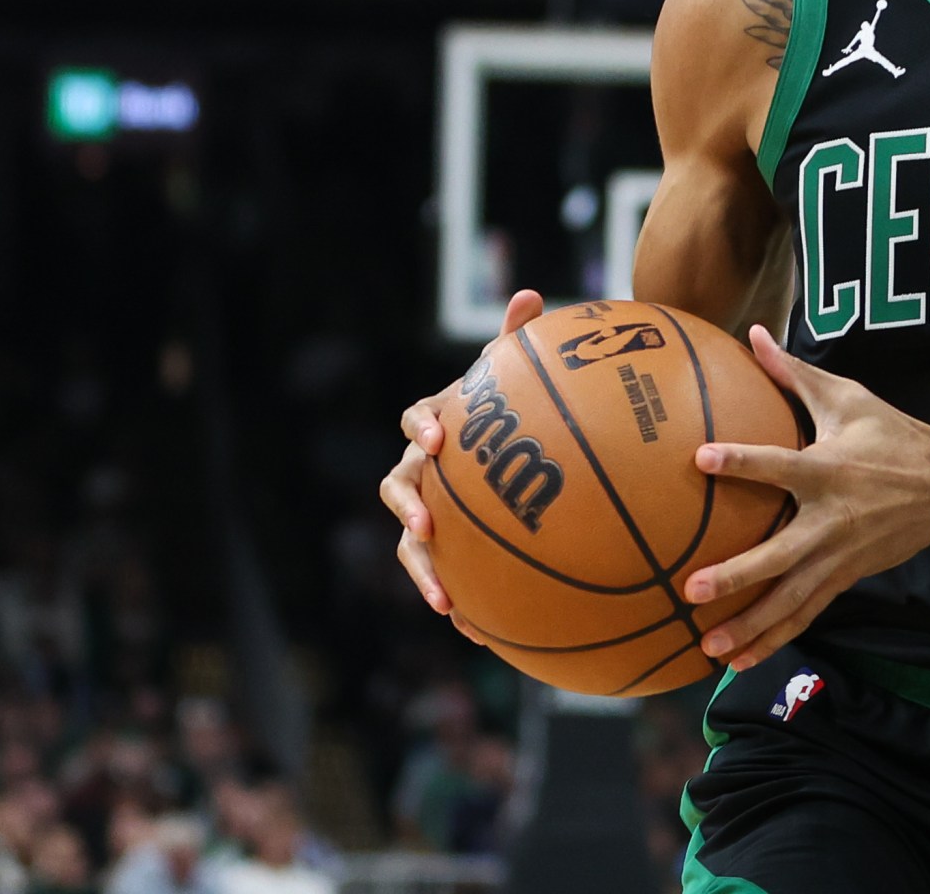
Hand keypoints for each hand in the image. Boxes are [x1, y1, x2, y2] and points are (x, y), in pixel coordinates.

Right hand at [379, 289, 543, 641]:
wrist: (500, 455)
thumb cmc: (505, 412)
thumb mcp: (512, 377)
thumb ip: (517, 340)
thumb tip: (530, 293)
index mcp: (434, 426)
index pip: (416, 419)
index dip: (422, 426)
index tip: (438, 438)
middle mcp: (420, 471)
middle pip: (400, 489)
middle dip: (409, 511)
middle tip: (425, 527)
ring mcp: (425, 514)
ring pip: (413, 547)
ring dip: (426, 574)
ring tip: (446, 602)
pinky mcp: (444, 552)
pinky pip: (445, 579)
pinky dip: (462, 604)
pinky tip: (484, 635)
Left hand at [685, 326, 929, 669]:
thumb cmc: (892, 436)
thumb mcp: (848, 398)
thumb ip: (793, 373)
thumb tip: (752, 333)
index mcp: (828, 470)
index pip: (779, 465)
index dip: (741, 461)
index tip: (700, 458)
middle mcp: (831, 520)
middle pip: (779, 555)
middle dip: (737, 576)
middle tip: (693, 588)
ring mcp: (839, 556)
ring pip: (790, 600)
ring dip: (749, 626)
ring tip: (707, 646)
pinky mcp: (845, 577)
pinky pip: (805, 613)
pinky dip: (774, 638)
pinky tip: (739, 659)